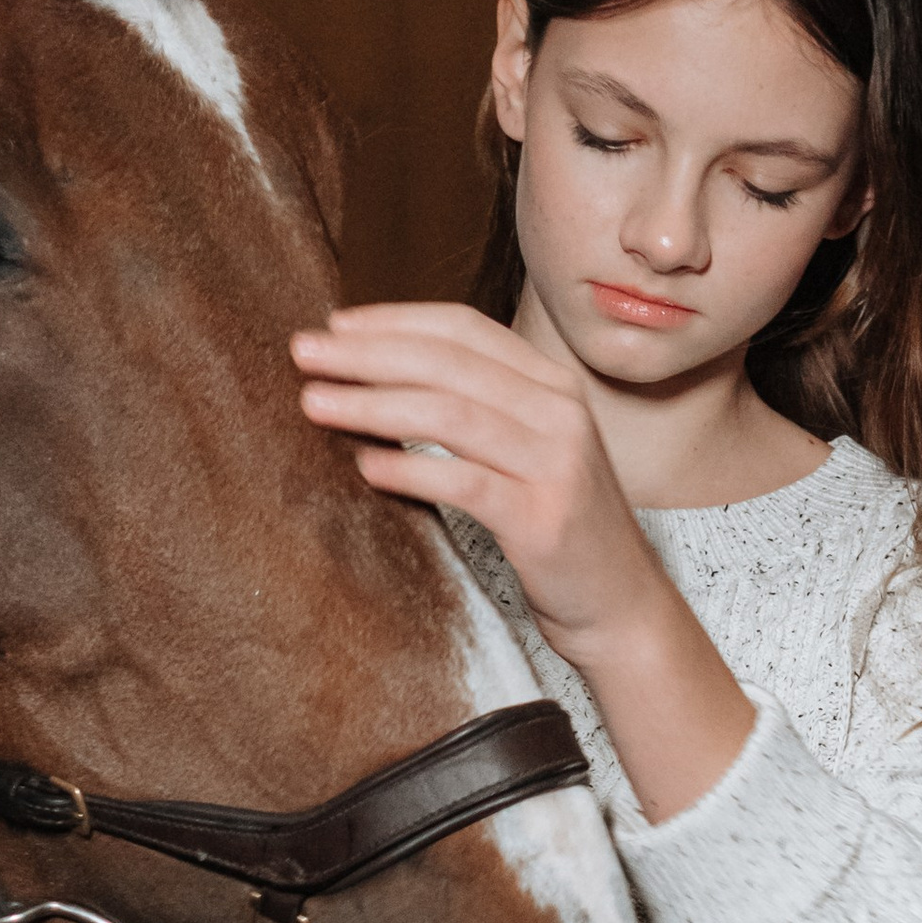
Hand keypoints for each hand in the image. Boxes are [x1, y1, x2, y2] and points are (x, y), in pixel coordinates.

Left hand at [291, 303, 663, 665]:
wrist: (620, 602)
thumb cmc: (554, 523)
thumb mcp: (526, 450)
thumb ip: (475, 408)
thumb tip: (377, 375)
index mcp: (552, 383)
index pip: (464, 328)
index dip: (394, 320)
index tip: (333, 325)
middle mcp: (560, 411)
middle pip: (449, 363)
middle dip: (367, 354)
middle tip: (302, 352)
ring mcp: (557, 463)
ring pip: (451, 415)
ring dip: (373, 405)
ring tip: (315, 403)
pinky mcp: (544, 519)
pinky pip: (464, 484)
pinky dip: (409, 471)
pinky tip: (365, 467)